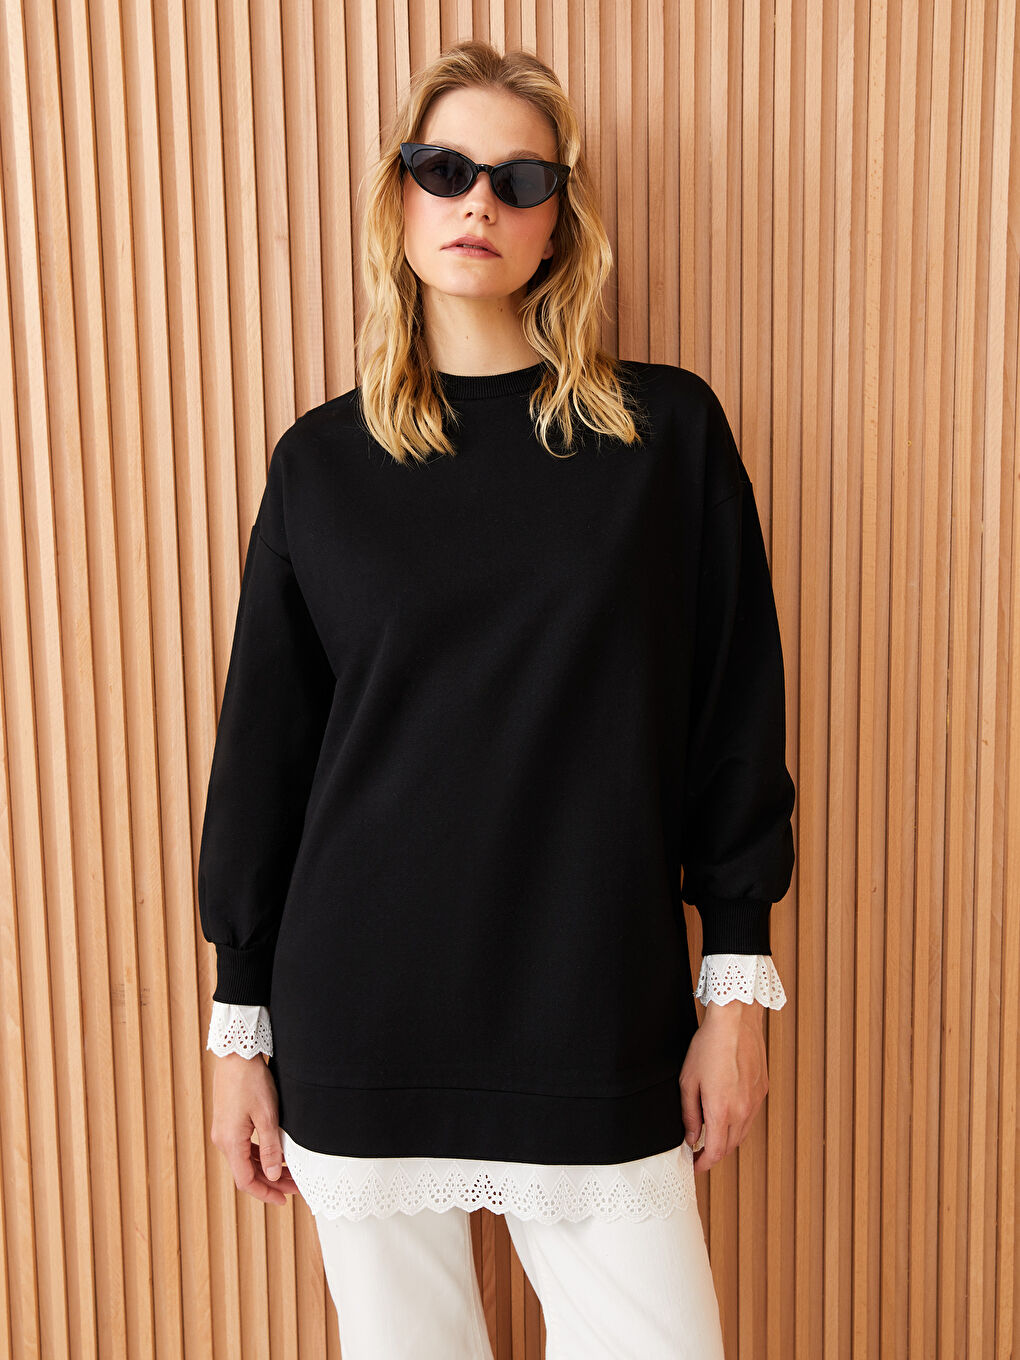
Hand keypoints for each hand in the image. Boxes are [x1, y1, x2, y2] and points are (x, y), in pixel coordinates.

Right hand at [210, 1052, 300, 1205]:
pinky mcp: (227, 1122)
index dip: (265, 1193)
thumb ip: (269, 1147)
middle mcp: (223, 1140)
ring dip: (266, 1168)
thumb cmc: (251, 1080)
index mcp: (230, 1142)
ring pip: (245, 1160)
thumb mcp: (267, 1115)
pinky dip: (259, 1154)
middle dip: (272, 1182)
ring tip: (289, 1172)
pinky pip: (243, 1147)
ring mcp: (224, 1131)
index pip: (246, 1181)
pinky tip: (275, 1154)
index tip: (283, 1200)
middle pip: (247, 1172)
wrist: (236, 1054)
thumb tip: (272, 1175)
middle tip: (295, 1186)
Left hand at [678, 999, 767, 1174]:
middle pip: (729, 1147)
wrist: (735, 1022)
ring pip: (742, 1134)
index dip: (703, 1164)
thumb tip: (691, 1136)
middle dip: (713, 1153)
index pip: (715, 1152)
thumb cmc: (710, 1046)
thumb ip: (689, 1114)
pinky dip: (738, 1123)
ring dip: (727, 1140)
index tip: (694, 1165)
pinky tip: (726, 1112)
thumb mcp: (688, 1081)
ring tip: (710, 1133)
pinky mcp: (762, 1091)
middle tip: (699, 1151)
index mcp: (722, 1111)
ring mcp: (755, 1102)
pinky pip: (750, 1117)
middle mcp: (743, 1111)